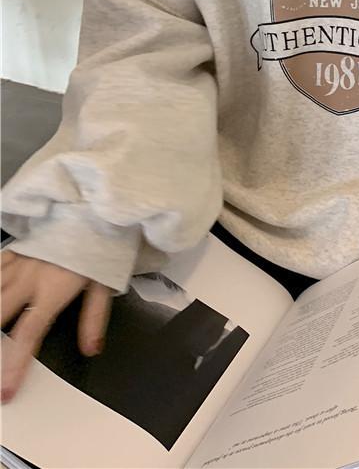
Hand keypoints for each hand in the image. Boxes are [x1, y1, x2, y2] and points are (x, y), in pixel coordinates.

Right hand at [1, 250, 113, 402]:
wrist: (94, 209)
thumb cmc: (101, 246)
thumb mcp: (105, 283)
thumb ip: (94, 318)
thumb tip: (91, 350)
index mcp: (52, 291)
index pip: (28, 335)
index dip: (14, 366)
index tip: (5, 391)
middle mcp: (28, 279)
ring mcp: (16, 263)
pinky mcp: (11, 250)